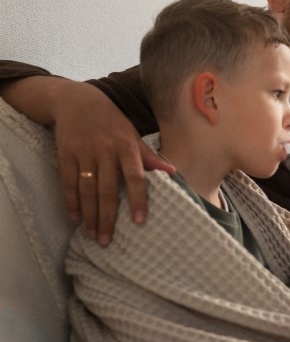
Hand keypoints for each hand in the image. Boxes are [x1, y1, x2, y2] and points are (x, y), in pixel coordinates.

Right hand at [51, 82, 173, 244]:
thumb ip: (150, 157)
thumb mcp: (133, 136)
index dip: (139, 200)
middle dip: (107, 217)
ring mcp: (84, 153)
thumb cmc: (112, 122)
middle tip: (107, 241)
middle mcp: (106, 151)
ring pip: (87, 190)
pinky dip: (70, 201)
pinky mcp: (65, 154)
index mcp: (127, 147)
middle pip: (108, 190)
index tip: (140, 221)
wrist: (78, 101)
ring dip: (89, 215)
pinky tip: (73, 217)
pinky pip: (68, 182)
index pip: (136, 177)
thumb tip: (173, 172)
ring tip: (92, 234)